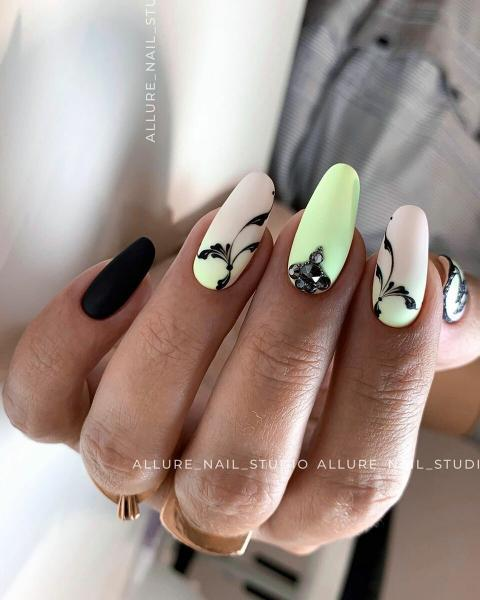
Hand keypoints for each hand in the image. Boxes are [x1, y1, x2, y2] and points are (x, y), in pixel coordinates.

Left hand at [2, 172, 477, 554]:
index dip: (384, 371)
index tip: (402, 266)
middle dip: (288, 345)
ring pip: (129, 437)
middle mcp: (213, 496)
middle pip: (235, 468)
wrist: (240, 315)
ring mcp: (133, 460)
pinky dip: (74, 331)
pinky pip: (40, 398)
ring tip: (240, 232)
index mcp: (309, 494)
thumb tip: (443, 300)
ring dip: (191, 324)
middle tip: (322, 241)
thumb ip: (416, 327)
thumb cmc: (309, 326)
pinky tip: (131, 262)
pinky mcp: (67, 411)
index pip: (351, 471)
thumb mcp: (371, 329)